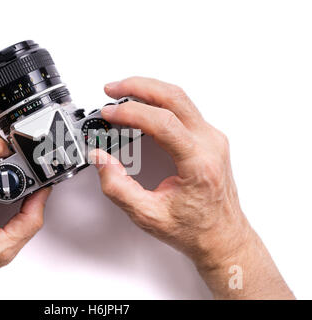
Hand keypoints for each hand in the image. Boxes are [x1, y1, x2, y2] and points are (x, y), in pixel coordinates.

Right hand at [90, 77, 293, 298]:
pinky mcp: (207, 138)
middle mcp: (210, 144)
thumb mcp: (148, 215)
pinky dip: (158, 102)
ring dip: (148, 90)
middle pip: (174, 97)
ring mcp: (211, 138)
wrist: (222, 236)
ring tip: (122, 95)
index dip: (132, 113)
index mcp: (199, 162)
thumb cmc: (195, 229)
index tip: (109, 114)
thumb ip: (118, 187)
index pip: (164, 122)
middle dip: (138, 87)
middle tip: (112, 90)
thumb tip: (100, 159)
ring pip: (179, 98)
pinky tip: (141, 107)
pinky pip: (182, 109)